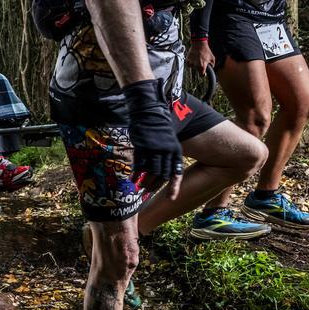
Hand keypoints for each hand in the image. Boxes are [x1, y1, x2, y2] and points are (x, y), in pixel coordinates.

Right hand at [123, 79, 182, 199]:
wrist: (149, 111)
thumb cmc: (158, 125)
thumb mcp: (168, 139)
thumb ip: (166, 154)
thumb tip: (161, 169)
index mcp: (175, 150)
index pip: (175, 172)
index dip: (174, 186)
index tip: (171, 199)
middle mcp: (166, 151)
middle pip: (161, 174)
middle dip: (155, 185)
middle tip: (148, 191)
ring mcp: (153, 149)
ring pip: (150, 171)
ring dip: (145, 182)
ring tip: (140, 188)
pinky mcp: (142, 146)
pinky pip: (139, 164)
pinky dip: (136, 173)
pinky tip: (132, 179)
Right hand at [188, 40, 214, 75]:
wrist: (199, 44)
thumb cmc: (206, 51)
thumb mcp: (213, 58)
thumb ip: (212, 65)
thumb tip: (211, 68)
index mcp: (202, 66)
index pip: (202, 75)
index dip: (203, 74)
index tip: (203, 72)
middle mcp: (196, 66)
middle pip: (197, 71)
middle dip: (199, 68)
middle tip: (201, 62)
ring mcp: (191, 63)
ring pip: (193, 67)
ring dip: (195, 65)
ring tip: (197, 58)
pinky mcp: (187, 60)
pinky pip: (189, 64)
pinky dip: (191, 62)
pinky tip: (194, 58)